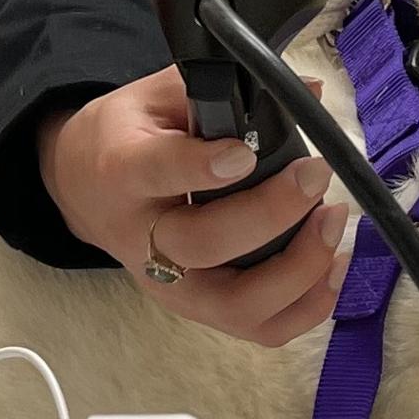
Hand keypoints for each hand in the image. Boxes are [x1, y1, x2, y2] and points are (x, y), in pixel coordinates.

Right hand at [40, 68, 340, 346]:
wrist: (84, 189)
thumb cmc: (129, 137)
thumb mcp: (157, 97)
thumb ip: (225, 89)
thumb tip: (309, 89)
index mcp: (123, 170)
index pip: (158, 172)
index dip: (202, 168)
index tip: (245, 154)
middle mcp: (141, 239)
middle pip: (203, 244)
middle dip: (271, 214)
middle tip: (316, 175)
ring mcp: (169, 284)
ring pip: (235, 303)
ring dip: (298, 269)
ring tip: (333, 221)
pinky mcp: (195, 310)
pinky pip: (257, 329)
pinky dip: (306, 306)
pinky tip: (332, 265)